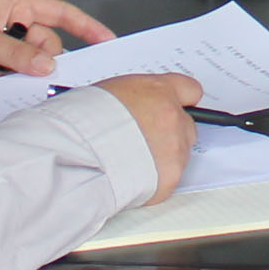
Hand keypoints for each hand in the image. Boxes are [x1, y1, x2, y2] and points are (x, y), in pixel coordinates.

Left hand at [0, 0, 118, 81]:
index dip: (83, 25)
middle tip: (38, 69)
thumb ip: (15, 51)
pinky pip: (14, 79)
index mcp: (12, 3)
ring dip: (29, 74)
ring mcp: (2, 48)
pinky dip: (15, 85)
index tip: (104, 39)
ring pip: (32, 64)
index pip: (57, 12)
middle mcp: (10, 24)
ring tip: (14, 77)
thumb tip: (46, 64)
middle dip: (47, 57)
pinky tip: (6, 87)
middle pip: (47, 43)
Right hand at [94, 72, 201, 199]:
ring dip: (162, 157)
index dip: (181, 100)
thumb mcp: (108, 93)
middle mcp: (173, 118)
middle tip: (144, 141)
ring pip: (179, 153)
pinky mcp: (170, 178)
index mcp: (159, 91)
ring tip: (131, 161)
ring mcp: (175, 149)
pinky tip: (132, 176)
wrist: (79, 156)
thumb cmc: (83, 123)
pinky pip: (168, 178)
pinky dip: (154, 180)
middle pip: (187, 125)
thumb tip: (137, 106)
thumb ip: (135, 98)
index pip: (189, 90)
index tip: (175, 107)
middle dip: (170, 133)